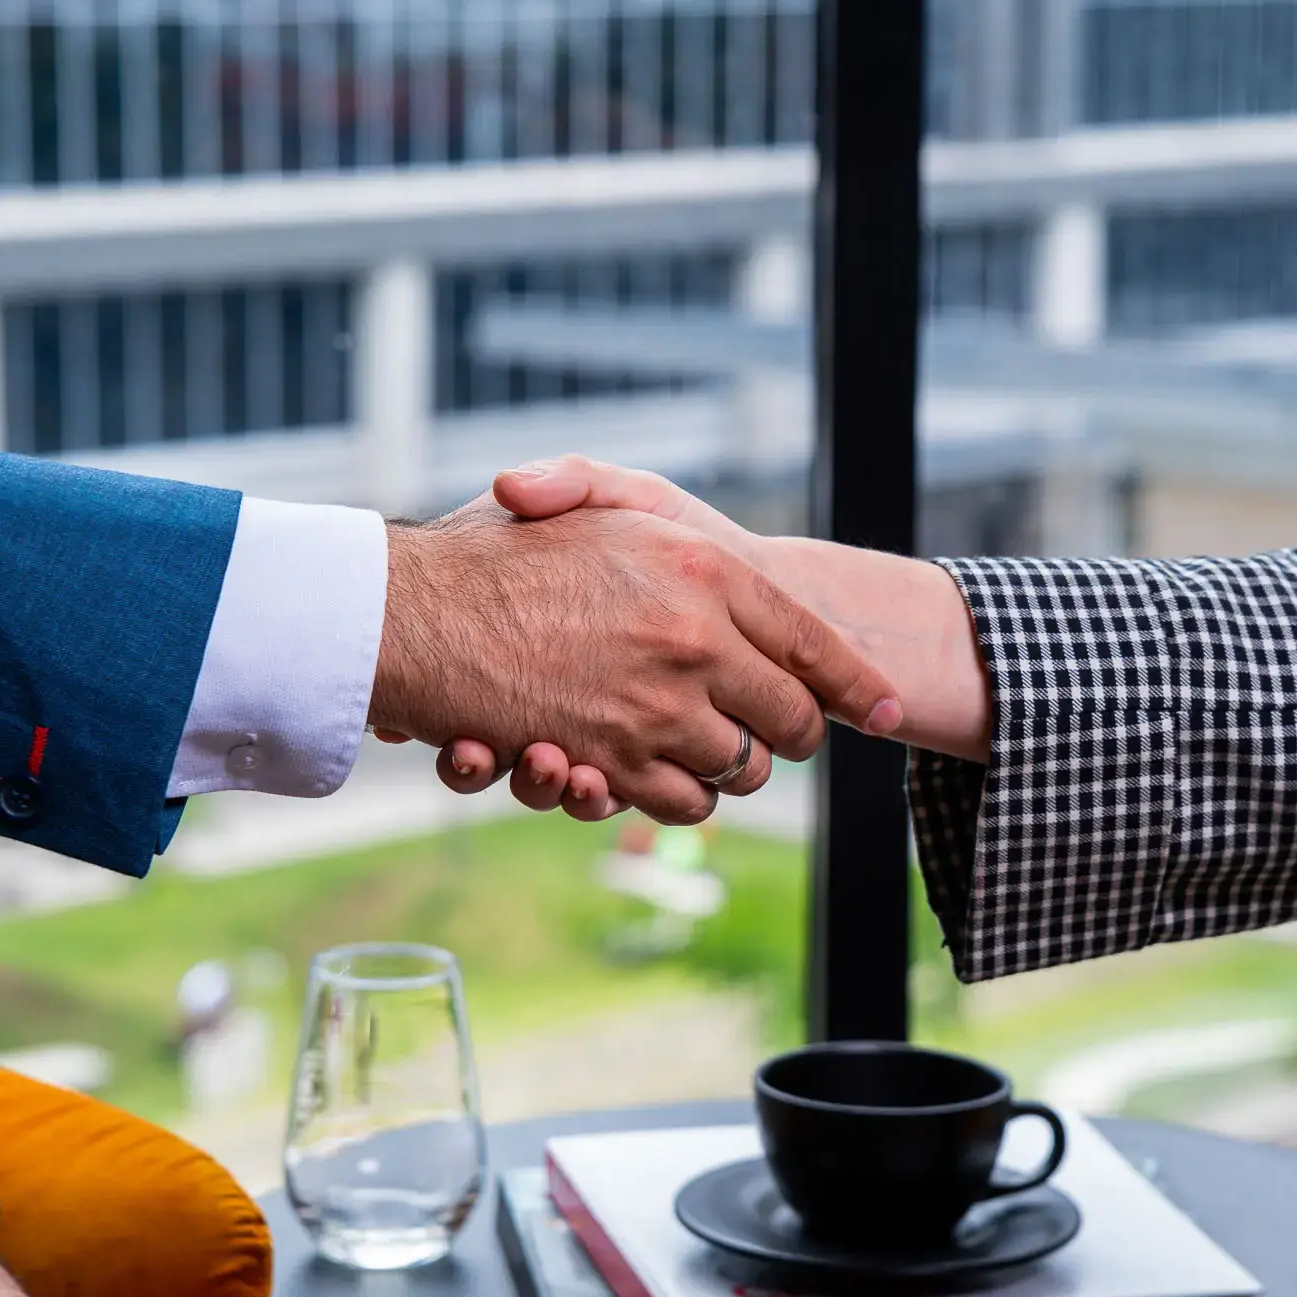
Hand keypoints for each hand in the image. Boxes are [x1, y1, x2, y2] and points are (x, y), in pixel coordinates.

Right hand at [432, 459, 989, 804]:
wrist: (405, 612)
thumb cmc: (496, 548)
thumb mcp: (592, 493)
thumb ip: (673, 512)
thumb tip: (741, 573)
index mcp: (706, 570)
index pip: (815, 642)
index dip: (859, 686)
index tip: (891, 713)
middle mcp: (696, 642)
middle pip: (790, 723)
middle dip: (787, 735)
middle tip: (766, 730)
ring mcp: (657, 712)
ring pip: (739, 771)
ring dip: (724, 766)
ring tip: (683, 738)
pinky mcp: (611, 767)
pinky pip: (681, 803)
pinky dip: (670, 797)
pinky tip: (633, 763)